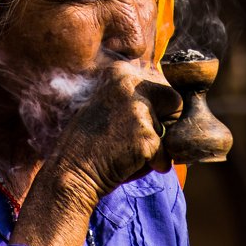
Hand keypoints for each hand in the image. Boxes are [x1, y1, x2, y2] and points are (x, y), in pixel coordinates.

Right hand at [49, 60, 181, 202]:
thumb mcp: (108, 106)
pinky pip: (165, 156)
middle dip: (166, 122)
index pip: (161, 86)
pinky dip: (153, 165)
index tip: (137, 124)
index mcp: (119, 72)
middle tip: (140, 139)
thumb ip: (135, 98)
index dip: (157, 110)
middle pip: (174, 101)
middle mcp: (129, 84)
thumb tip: (174, 98)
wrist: (71, 173)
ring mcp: (138, 110)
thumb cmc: (88, 144)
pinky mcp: (146, 137)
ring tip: (124, 151)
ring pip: (169, 131)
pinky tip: (127, 164)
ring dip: (155, 147)